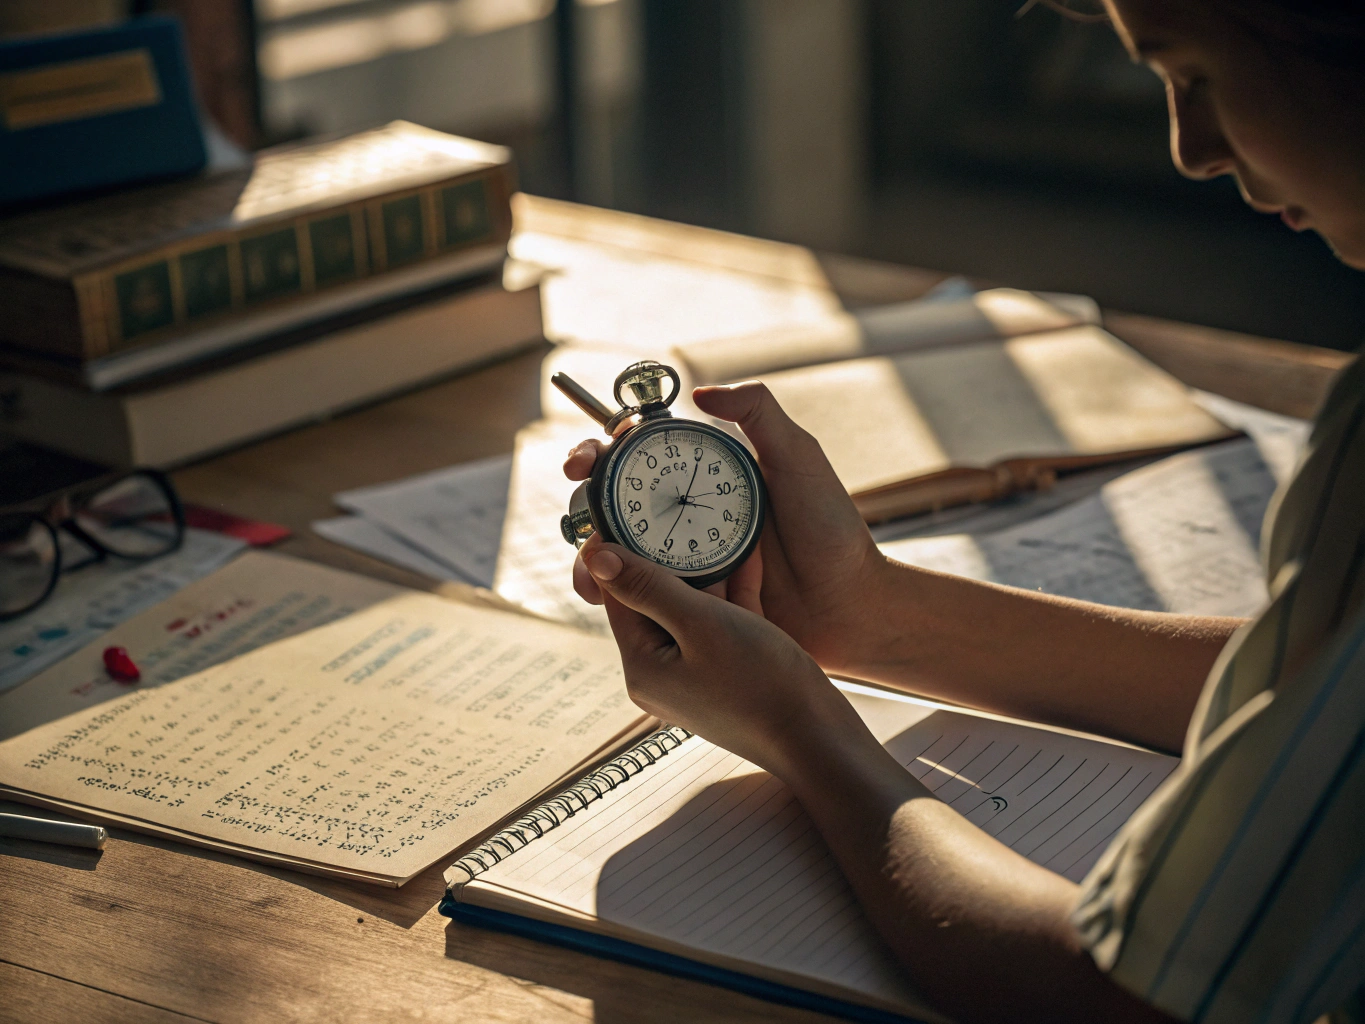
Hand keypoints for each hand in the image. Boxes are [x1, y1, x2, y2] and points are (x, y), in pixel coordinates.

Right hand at [563, 382, 889, 674]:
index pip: (640, 452)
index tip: (592, 455)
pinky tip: (604, 597)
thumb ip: (760, 414)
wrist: (849, 606)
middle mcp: (686, 512)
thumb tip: (701, 392)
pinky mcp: (685, 600)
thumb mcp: (801, 459)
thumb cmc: (831, 530)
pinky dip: (612, 592)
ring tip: (589, 565)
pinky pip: (637, 593)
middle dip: (584, 501)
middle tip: (582, 511)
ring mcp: (682, 558)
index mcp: (705, 473)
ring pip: (615, 549)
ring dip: (589, 553)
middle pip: (614, 499)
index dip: (605, 448)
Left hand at [579, 535, 877, 778]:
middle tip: (676, 507)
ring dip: (704, 568)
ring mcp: (696, 673)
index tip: (631, 509)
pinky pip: (721, 622)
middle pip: (652, 600)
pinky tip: (748, 550)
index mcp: (642, 665)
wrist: (819, 738)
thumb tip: (597, 557)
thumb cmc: (761, 684)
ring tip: (713, 520)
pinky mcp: (728, 672)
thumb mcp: (702, 624)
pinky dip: (732, 590)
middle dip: (666, 555)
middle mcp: (661, 672)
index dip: (621, 550)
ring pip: (690, 608)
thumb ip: (650, 587)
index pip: (616, 596)